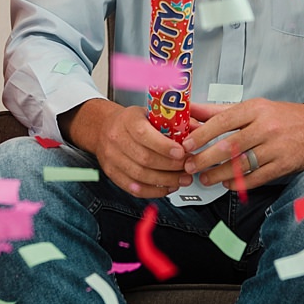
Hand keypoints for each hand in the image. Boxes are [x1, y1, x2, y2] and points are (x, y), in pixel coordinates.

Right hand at [72, 100, 189, 196]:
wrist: (105, 127)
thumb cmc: (132, 121)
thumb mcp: (151, 113)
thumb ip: (174, 121)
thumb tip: (198, 129)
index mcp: (128, 120)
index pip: (144, 135)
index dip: (164, 146)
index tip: (182, 152)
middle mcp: (117, 139)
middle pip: (144, 158)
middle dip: (170, 166)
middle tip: (188, 168)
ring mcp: (112, 158)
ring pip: (140, 175)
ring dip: (165, 181)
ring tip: (182, 180)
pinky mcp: (112, 173)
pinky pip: (134, 188)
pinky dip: (153, 191)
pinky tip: (167, 188)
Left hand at [180, 98, 303, 187]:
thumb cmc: (282, 117)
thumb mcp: (253, 107)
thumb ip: (221, 111)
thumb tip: (193, 110)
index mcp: (256, 109)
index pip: (223, 121)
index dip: (203, 134)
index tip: (187, 143)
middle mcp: (266, 127)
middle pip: (230, 145)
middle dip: (206, 158)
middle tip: (190, 165)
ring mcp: (276, 147)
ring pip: (242, 164)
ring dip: (219, 174)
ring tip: (205, 178)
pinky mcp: (283, 165)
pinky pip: (257, 178)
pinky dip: (239, 183)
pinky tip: (227, 184)